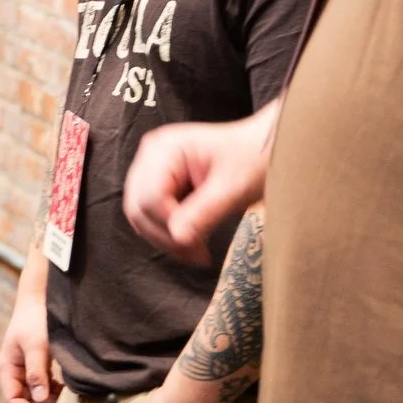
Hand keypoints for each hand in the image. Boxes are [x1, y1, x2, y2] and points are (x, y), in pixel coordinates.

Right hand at [0, 302, 56, 402]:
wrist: (40, 298)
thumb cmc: (34, 319)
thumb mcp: (36, 346)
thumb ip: (37, 373)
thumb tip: (40, 400)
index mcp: (7, 367)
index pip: (12, 399)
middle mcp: (14, 370)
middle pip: (23, 399)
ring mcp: (26, 367)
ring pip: (34, 393)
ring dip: (46, 401)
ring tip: (63, 401)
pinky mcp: (37, 362)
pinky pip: (42, 384)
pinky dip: (52, 390)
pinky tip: (63, 388)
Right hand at [122, 104, 276, 262]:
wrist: (264, 149)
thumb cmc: (254, 158)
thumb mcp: (233, 187)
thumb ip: (204, 212)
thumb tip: (178, 238)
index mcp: (164, 148)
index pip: (150, 197)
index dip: (169, 225)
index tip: (197, 245)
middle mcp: (151, 156)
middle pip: (138, 208)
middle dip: (165, 236)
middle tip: (197, 254)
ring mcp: (152, 169)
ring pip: (141, 216)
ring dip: (166, 239)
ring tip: (197, 251)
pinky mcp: (160, 184)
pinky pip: (151, 217)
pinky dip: (169, 234)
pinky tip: (192, 241)